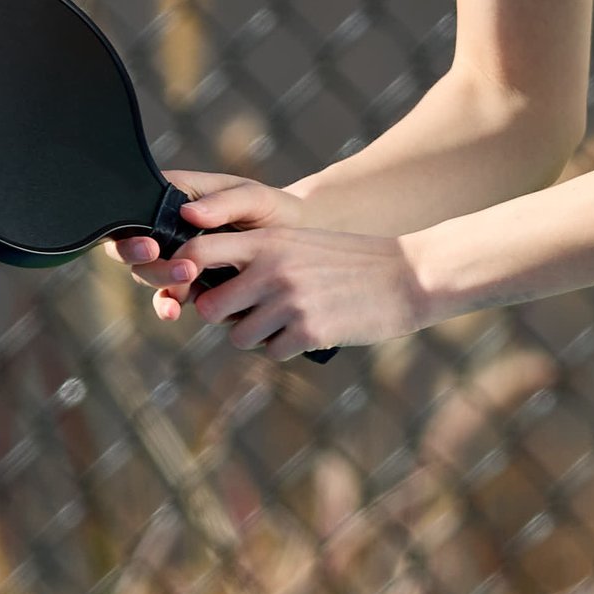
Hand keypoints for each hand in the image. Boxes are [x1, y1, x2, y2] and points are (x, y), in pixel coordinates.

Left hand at [112, 175, 429, 355]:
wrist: (408, 276)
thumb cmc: (351, 262)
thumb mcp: (300, 244)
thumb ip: (258, 257)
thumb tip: (209, 288)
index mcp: (267, 241)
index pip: (197, 252)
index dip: (184, 274)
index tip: (194, 285)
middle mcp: (271, 269)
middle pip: (209, 308)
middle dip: (224, 317)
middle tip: (251, 312)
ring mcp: (288, 302)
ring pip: (239, 337)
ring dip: (259, 336)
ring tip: (289, 320)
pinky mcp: (308, 332)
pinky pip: (273, 353)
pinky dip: (288, 348)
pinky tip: (312, 330)